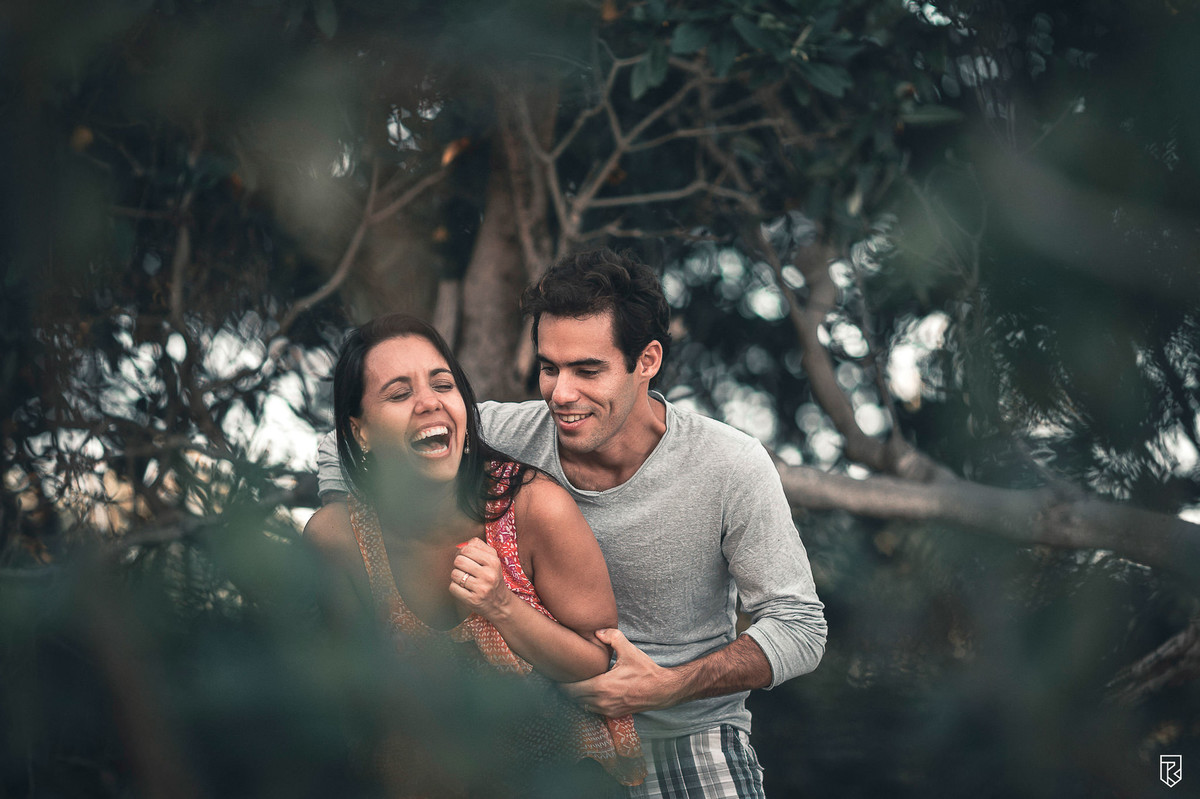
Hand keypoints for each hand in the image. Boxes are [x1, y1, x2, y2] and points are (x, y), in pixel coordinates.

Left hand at [448, 538, 512, 620]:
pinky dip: (455, 587)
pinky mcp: (473, 600)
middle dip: (458, 565)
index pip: (467, 549)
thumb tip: (461, 545)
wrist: (500, 604)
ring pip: (454, 574)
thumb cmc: (492, 578)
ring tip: (465, 580)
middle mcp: (489, 575)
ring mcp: (481, 588)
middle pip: (459, 561)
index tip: (465, 558)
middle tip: (464, 569)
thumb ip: (479, 547)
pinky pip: (453, 587)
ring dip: (456, 577)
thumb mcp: (493, 560)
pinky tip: (464, 589)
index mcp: (493, 562)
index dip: (462, 552)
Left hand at [562, 628, 682, 716]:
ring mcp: (608, 710)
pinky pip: (592, 710)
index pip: (572, 689)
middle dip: (566, 690)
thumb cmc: (646, 671)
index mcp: (602, 686)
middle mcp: (602, 701)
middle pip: (574, 699)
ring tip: (572, 684)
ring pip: (582, 706)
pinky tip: (587, 693)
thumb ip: (612, 637)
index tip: (556, 675)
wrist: (662, 690)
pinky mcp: (613, 714)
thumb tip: (597, 631)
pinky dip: (586, 703)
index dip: (561, 683)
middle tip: (561, 678)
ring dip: (575, 697)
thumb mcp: (630, 651)